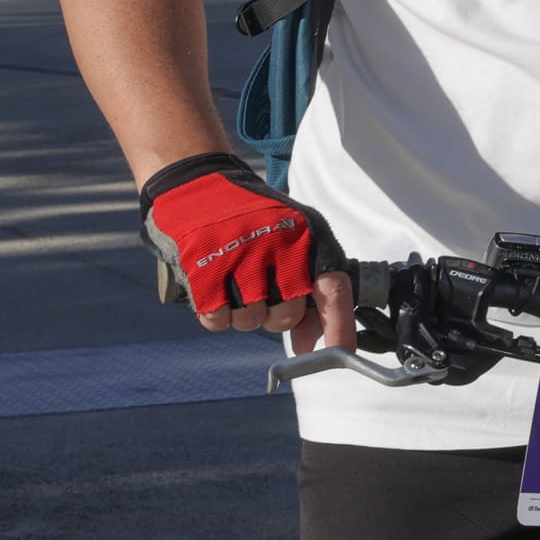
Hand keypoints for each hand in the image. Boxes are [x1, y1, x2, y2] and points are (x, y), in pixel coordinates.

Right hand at [139, 153, 339, 334]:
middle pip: (286, 316)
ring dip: (243, 313)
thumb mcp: (290, 238)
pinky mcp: (203, 269)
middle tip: (263, 292)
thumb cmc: (252, 218)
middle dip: (275, 316)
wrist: (197, 186)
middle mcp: (275, 246)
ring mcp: (238, 257)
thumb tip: (309, 343)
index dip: (339, 328)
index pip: (333, 289)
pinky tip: (215, 289)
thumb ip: (307, 287)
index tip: (342, 354)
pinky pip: (217, 320)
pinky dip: (215, 313)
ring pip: (250, 321)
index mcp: (305, 237)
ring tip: (235, 282)